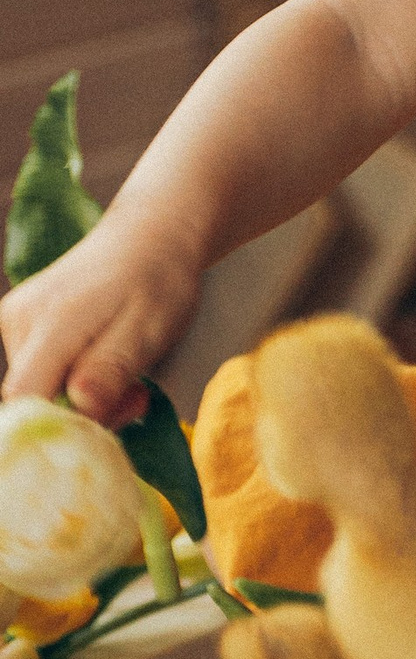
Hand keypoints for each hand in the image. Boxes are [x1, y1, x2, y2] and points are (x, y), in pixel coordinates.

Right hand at [0, 212, 196, 425]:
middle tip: (137, 397)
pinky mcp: (21, 326)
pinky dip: (77, 381)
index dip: (64, 422)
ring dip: (86, 399)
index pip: (26, 398)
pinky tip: (110, 366)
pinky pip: (41, 372)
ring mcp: (15, 322)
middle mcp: (19, 321)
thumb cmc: (157, 279)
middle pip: (33, 398)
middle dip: (85, 413)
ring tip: (131, 377)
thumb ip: (112, 368)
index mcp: (50, 322)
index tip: (114, 416)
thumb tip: (81, 406)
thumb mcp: (150, 327)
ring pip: (38, 389)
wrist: (151, 235)